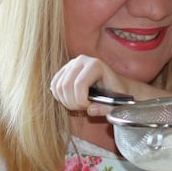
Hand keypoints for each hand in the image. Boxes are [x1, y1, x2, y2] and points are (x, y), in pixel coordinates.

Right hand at [50, 55, 171, 116]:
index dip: (80, 101)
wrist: (115, 86)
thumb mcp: (115, 103)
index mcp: (95, 65)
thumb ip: (105, 108)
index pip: (79, 84)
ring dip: (66, 102)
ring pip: (58, 87)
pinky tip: (72, 100)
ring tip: (79, 105)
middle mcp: (81, 61)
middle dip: (72, 103)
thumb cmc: (117, 94)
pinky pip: (54, 86)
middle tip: (83, 108)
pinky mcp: (64, 70)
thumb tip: (90, 110)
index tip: (89, 107)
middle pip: (66, 86)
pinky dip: (60, 98)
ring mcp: (71, 64)